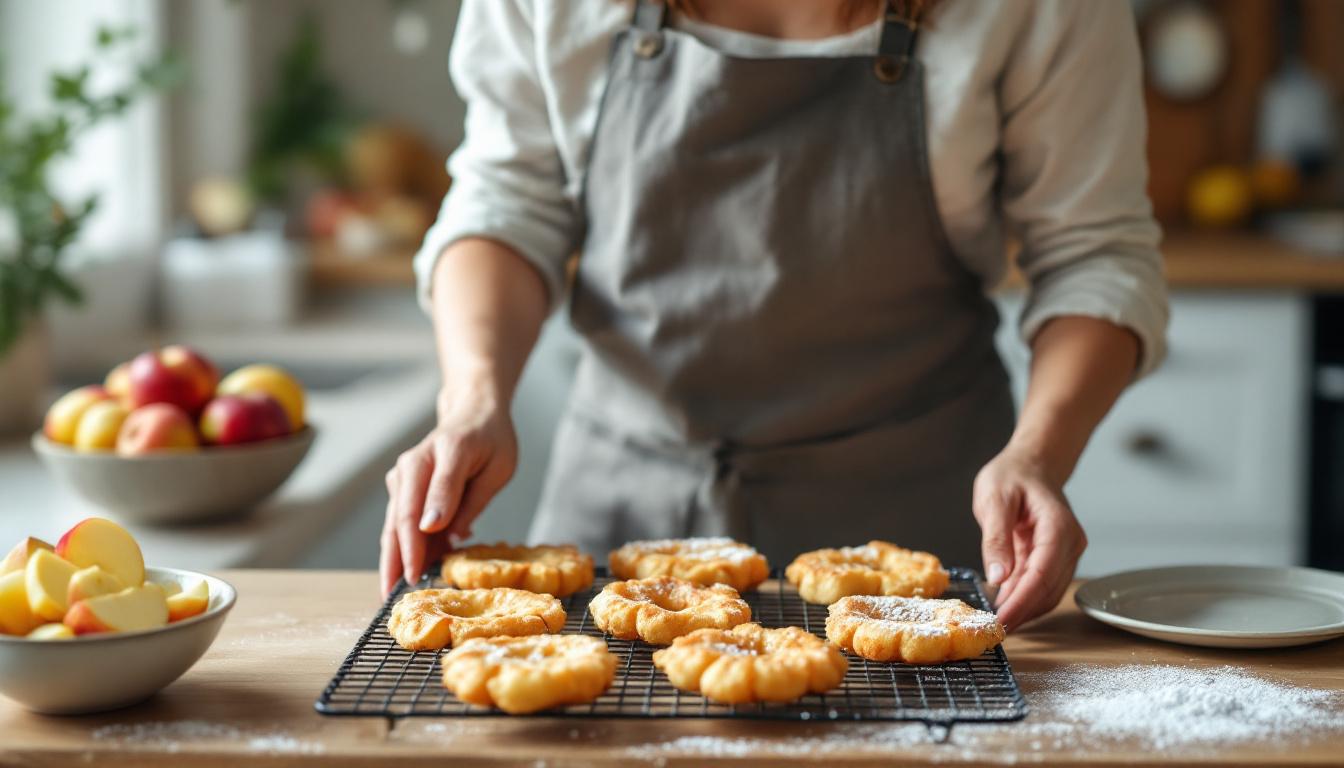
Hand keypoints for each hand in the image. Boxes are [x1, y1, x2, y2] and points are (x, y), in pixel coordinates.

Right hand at [380, 385, 517, 595]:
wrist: (473, 415)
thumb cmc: (491, 442)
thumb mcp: (496, 467)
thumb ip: (468, 499)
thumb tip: (436, 529)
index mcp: (444, 454)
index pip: (424, 504)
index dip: (418, 542)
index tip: (416, 572)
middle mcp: (413, 465)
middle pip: (399, 518)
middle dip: (396, 560)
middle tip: (392, 597)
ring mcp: (403, 476)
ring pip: (393, 524)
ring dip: (393, 558)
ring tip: (392, 593)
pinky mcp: (401, 488)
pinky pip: (400, 522)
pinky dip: (406, 547)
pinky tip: (412, 571)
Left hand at [972, 445, 1086, 630]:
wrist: (1030, 465)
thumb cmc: (1012, 476)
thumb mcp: (994, 500)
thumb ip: (996, 538)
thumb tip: (997, 577)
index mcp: (1058, 527)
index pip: (1042, 574)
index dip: (1021, 602)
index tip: (1001, 621)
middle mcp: (1070, 543)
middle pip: (1049, 589)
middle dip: (1022, 613)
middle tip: (993, 630)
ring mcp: (1067, 552)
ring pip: (1049, 592)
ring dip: (1024, 610)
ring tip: (996, 621)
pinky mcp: (1057, 558)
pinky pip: (1043, 585)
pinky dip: (1024, 598)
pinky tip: (1004, 605)